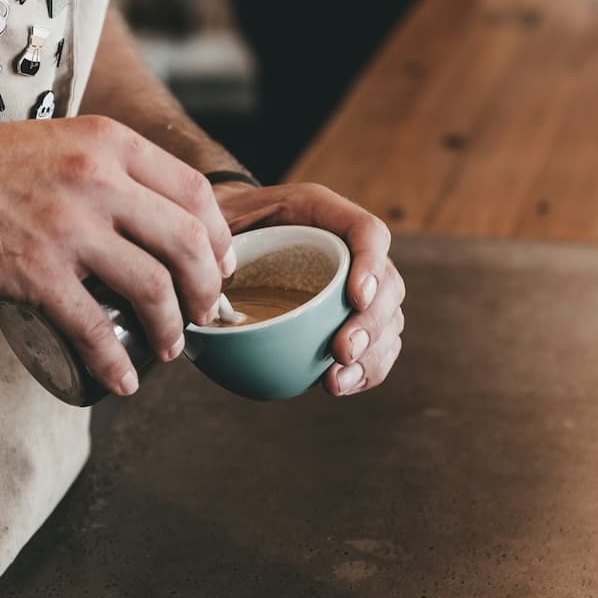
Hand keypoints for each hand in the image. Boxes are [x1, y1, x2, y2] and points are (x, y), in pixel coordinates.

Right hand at [0, 115, 233, 395]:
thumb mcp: (57, 141)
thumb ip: (104, 166)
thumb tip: (150, 208)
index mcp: (107, 143)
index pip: (194, 190)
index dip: (218, 236)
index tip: (218, 264)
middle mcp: (97, 179)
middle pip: (187, 241)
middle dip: (206, 288)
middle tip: (202, 312)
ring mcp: (69, 227)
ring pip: (154, 287)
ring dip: (171, 328)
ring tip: (167, 347)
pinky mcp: (37, 272)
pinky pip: (94, 327)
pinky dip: (115, 362)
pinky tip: (121, 379)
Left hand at [214, 182, 403, 396]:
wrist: (226, 235)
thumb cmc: (223, 224)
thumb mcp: (217, 219)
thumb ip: (216, 246)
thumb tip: (209, 301)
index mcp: (321, 212)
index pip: (368, 232)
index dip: (371, 265)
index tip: (355, 297)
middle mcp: (349, 248)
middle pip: (388, 284)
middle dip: (372, 323)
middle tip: (341, 350)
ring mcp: (356, 286)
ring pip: (389, 321)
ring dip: (372, 355)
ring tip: (336, 380)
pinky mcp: (349, 319)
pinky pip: (376, 347)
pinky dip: (366, 370)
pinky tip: (339, 384)